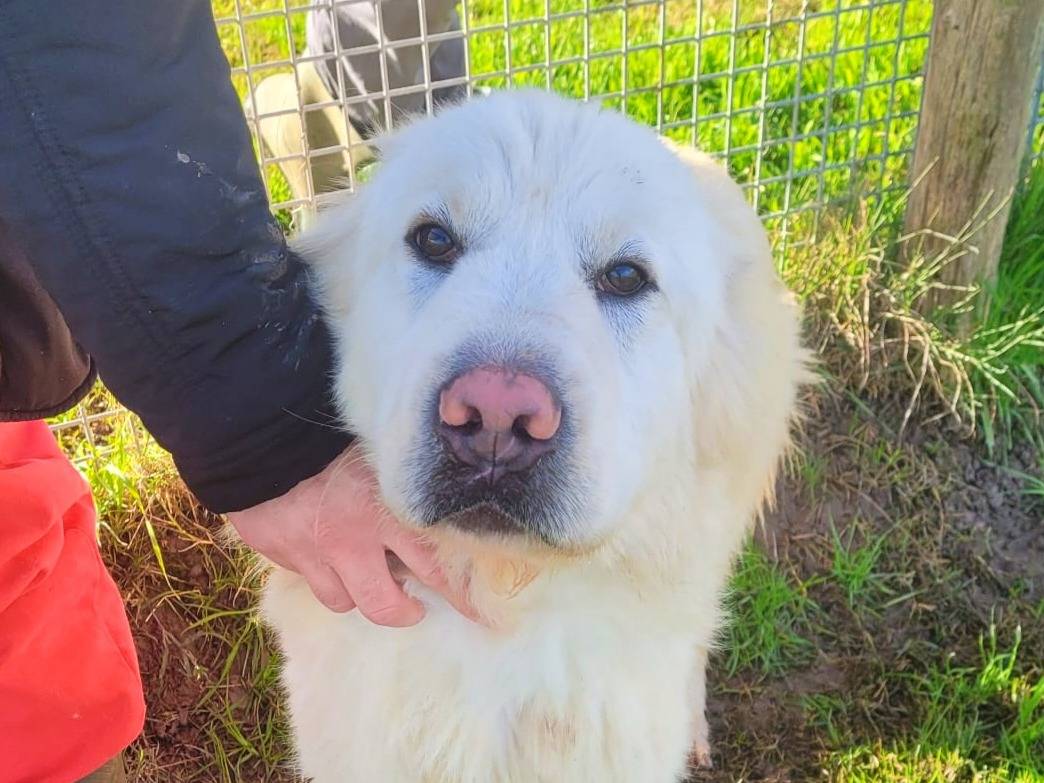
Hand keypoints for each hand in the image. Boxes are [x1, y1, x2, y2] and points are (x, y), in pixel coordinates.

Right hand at [229, 445, 473, 625]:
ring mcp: (312, 553)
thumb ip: (404, 486)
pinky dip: (322, 572)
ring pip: (343, 601)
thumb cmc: (332, 433)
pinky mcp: (280, 553)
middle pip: (385, 605)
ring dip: (359, 592)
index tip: (480, 615)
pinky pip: (308, 579)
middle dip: (405, 612)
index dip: (459, 597)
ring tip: (367, 575)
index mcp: (386, 513)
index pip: (435, 569)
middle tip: (416, 607)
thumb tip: (439, 507)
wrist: (258, 427)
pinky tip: (327, 551)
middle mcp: (351, 541)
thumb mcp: (381, 452)